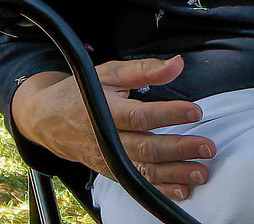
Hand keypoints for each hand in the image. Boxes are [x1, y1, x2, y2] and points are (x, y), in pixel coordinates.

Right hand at [12, 57, 215, 200]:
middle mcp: (107, 140)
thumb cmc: (81, 91)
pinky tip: (182, 190)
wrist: (47, 119)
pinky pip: (137, 184)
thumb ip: (144, 69)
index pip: (141, 116)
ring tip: (200, 173)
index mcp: (107, 111)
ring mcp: (108, 160)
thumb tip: (177, 64)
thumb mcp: (110, 72)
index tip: (195, 111)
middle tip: (207, 147)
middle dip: (179, 150)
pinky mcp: (110, 172)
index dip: (169, 114)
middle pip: (146, 149)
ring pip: (144, 171)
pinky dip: (160, 189)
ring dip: (175, 175)